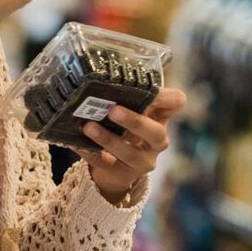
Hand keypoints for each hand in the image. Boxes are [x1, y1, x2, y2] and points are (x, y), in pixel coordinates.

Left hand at [82, 86, 185, 206]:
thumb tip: (101, 76)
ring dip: (108, 139)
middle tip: (113, 110)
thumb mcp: (133, 113)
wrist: (116, 169)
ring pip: (129, 153)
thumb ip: (128, 98)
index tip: (151, 91)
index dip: (168, 97)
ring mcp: (142, 161)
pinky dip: (88, 152)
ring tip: (88, 127)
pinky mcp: (122, 174)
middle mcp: (156, 141)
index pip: (176, 104)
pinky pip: (104, 164)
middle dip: (135, 121)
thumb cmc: (125, 131)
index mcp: (160, 119)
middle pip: (155, 133)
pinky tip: (75, 143)